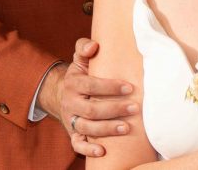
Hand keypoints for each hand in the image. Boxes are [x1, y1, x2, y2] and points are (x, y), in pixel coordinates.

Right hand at [49, 38, 137, 157]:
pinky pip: (77, 145)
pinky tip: (103, 151)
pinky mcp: (72, 134)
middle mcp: (70, 103)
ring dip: (107, 129)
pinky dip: (88, 150)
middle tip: (135, 108)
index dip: (110, 87)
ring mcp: (71, 119)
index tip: (130, 88)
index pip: (91, 85)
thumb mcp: (80, 59)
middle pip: (91, 110)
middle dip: (114, 109)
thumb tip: (93, 45)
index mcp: (73, 83)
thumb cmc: (80, 75)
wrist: (62, 94)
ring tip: (126, 128)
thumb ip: (84, 47)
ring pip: (87, 128)